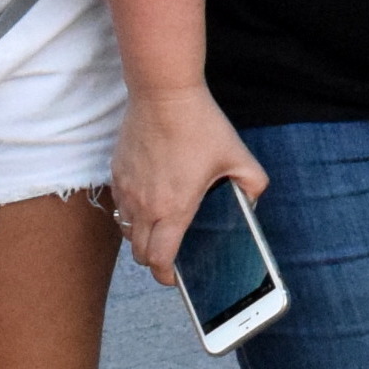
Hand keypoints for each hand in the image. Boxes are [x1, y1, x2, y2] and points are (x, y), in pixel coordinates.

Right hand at [110, 81, 266, 285]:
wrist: (163, 92)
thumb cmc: (200, 123)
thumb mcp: (237, 154)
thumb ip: (253, 183)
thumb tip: (252, 203)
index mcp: (174, 208)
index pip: (159, 260)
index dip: (167, 276)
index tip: (176, 276)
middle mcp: (144, 205)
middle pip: (140, 253)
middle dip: (155, 260)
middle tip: (171, 253)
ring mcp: (125, 190)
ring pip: (127, 230)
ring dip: (142, 236)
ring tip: (161, 226)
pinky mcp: (115, 173)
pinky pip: (120, 206)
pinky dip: (132, 212)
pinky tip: (150, 197)